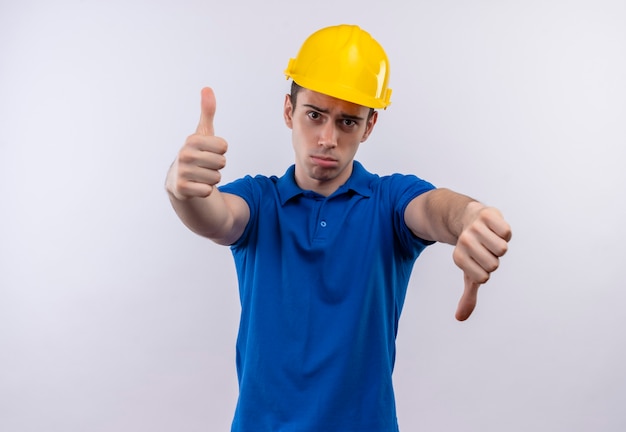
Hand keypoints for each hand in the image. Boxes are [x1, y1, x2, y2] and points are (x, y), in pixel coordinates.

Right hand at [166, 87, 226, 199]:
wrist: (178, 180)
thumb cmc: (195, 154)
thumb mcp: (202, 134)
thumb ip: (207, 112)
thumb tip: (207, 88)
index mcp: (192, 140)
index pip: (224, 147)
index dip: (220, 151)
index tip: (209, 152)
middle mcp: (185, 154)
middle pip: (222, 162)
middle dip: (217, 166)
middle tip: (205, 165)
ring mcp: (183, 172)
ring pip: (216, 178)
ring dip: (212, 179)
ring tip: (200, 175)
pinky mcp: (182, 189)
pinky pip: (208, 190)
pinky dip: (205, 190)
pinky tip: (196, 185)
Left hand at [452, 205, 511, 320]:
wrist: (468, 220)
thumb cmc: (473, 251)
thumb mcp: (470, 274)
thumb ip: (468, 296)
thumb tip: (460, 318)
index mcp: (459, 257)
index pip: (484, 277)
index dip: (487, 272)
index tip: (479, 261)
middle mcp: (464, 242)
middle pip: (494, 263)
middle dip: (494, 259)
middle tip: (485, 249)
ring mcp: (475, 228)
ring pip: (502, 248)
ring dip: (500, 244)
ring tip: (489, 238)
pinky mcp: (487, 214)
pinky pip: (506, 231)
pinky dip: (505, 232)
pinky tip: (494, 228)